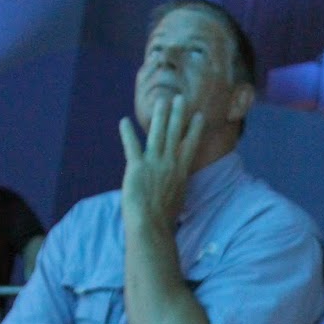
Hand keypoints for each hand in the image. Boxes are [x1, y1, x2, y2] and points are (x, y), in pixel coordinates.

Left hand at [120, 93, 204, 231]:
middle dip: (178, 114)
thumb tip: (176, 184)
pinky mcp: (136, 167)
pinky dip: (127, 133)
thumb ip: (176, 185)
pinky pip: (131, 146)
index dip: (195, 129)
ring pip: (158, 134)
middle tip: (180, 98)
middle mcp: (170, 163)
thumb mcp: (178, 198)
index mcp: (181, 171)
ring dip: (159, 116)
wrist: (151, 225)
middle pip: (175, 133)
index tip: (199, 116)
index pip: (191, 145)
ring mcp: (153, 163)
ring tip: (161, 101)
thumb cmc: (164, 218)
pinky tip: (124, 121)